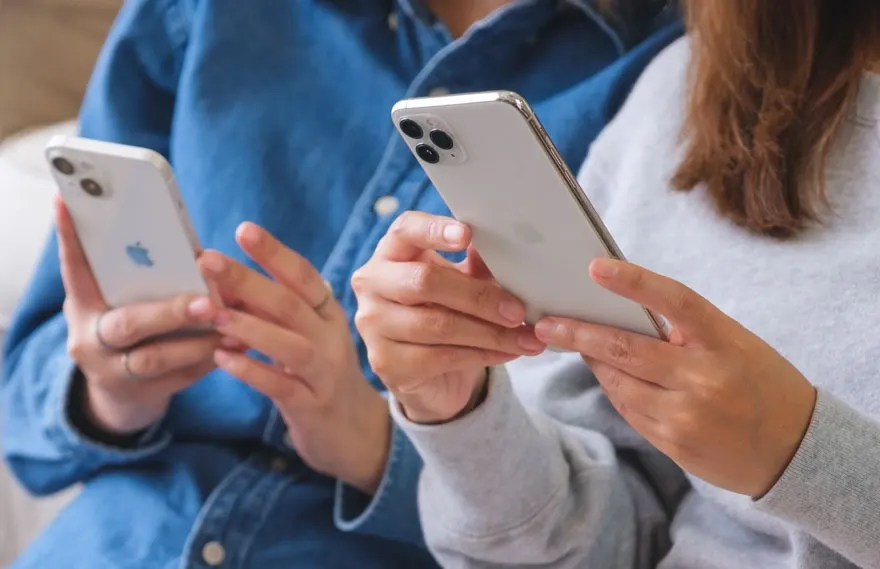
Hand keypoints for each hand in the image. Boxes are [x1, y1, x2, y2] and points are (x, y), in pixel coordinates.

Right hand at [56, 197, 220, 434]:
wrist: (120, 396)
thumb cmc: (129, 326)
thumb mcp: (117, 301)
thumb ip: (138, 278)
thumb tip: (193, 249)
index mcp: (83, 305)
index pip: (74, 267)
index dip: (69, 236)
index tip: (68, 201)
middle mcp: (89, 339)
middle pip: (128, 324)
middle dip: (171, 311)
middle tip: (208, 301)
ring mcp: (113, 372)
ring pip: (156, 358)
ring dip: (200, 341)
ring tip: (234, 324)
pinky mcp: (143, 395)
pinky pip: (181, 378)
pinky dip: (211, 360)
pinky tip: (238, 346)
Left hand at [199, 222, 388, 493]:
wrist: (356, 433)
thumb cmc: (320, 376)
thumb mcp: (306, 337)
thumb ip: (274, 312)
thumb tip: (223, 282)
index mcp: (329, 314)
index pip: (304, 276)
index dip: (275, 253)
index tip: (243, 230)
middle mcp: (331, 339)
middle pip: (291, 304)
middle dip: (247, 280)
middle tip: (207, 261)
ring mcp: (325, 374)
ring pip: (290, 344)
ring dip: (248, 325)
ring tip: (208, 312)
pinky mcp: (313, 408)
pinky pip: (283, 386)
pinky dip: (253, 371)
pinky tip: (222, 360)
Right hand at [352, 211, 544, 424]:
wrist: (431, 372)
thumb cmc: (446, 312)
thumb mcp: (463, 283)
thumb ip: (477, 267)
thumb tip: (504, 252)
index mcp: (392, 252)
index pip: (406, 230)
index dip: (434, 230)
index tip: (467, 235)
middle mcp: (372, 284)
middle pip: (425, 282)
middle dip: (479, 297)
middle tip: (518, 310)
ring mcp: (373, 326)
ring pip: (437, 325)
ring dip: (490, 333)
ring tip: (526, 338)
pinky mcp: (386, 362)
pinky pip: (441, 357)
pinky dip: (483, 355)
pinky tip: (509, 353)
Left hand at [534, 258, 816, 497]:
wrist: (795, 450)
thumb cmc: (761, 383)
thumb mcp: (734, 343)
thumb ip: (684, 331)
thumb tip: (620, 313)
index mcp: (723, 340)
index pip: (674, 301)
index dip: (633, 281)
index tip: (594, 267)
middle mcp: (703, 376)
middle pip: (624, 348)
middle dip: (577, 333)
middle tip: (546, 324)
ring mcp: (685, 413)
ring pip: (617, 381)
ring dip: (593, 361)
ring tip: (575, 343)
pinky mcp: (672, 442)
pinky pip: (627, 409)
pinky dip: (614, 389)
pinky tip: (609, 376)